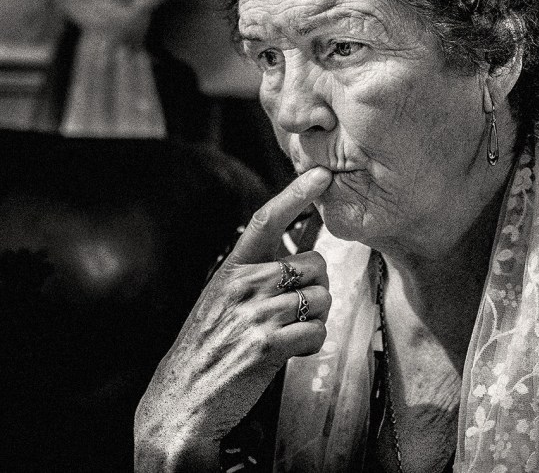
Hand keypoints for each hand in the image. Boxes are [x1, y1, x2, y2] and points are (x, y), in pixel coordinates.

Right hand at [134, 167, 332, 471]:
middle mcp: (245, 284)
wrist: (179, 403)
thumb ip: (257, 274)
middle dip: (315, 287)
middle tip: (295, 310)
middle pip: (315, 264)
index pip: (267, 219)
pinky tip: (289, 353)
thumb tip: (300, 257)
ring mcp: (256, 313)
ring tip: (287, 334)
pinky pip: (317, 332)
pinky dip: (311, 344)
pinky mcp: (268, 345)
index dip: (296, 193)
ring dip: (314, 319)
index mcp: (233, 268)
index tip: (321, 173)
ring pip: (321, 299)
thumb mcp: (222, 298)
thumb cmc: (208, 347)